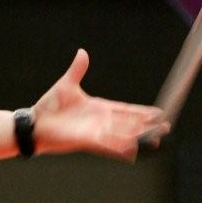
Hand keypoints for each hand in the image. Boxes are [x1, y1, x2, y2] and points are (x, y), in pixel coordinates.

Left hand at [32, 49, 168, 161]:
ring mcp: (94, 132)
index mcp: (98, 108)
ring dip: (138, 137)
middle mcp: (100, 121)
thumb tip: (82, 52)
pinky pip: (107, 145)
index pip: (125, 110)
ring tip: (155, 140)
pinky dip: (119, 147)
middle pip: (129, 123)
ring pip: (122, 135)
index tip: (157, 113)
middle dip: (147, 125)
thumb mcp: (67, 85)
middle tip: (166, 128)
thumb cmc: (50, 106)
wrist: (35, 124)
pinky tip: (132, 150)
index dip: (141, 112)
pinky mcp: (86, 141)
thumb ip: (77, 70)